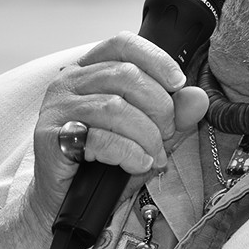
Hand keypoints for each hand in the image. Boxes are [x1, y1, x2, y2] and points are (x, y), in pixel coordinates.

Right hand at [0, 33, 208, 248]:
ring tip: (154, 156)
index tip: (178, 83)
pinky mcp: (51, 137)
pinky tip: (138, 164)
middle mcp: (68, 82)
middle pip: (126, 76)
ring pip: (116, 107)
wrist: (66, 204)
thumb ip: (174, 115)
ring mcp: (56, 108)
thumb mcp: (150, 135)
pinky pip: (100, 138)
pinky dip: (129, 152)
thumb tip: (198, 97)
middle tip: (167, 136)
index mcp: (89, 70)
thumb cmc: (105, 163)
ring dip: (146, 136)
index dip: (155, 58)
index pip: (122, 44)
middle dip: (159, 108)